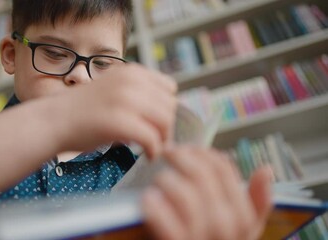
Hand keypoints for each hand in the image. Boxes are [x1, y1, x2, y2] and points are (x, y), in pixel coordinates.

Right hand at [42, 63, 176, 158]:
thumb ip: (137, 93)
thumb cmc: (83, 110)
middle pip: (170, 106)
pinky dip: (154, 150)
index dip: (165, 107)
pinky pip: (153, 138)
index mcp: (131, 72)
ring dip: (163, 139)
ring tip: (153, 148)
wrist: (54, 121)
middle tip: (157, 140)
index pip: (169, 88)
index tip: (157, 123)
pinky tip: (147, 156)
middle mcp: (131, 81)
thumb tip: (167, 110)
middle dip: (166, 126)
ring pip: (165, 122)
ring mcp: (125, 100)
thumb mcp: (113, 89)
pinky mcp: (120, 122)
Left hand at [142, 145, 272, 239]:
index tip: (187, 149)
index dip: (201, 152)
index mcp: (242, 218)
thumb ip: (257, 203)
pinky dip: (154, 205)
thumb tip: (266, 169)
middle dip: (181, 157)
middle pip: (202, 175)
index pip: (223, 169)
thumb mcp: (242, 230)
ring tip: (158, 179)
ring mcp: (199, 238)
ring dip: (166, 179)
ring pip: (184, 194)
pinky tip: (148, 199)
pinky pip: (164, 220)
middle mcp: (226, 228)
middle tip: (168, 153)